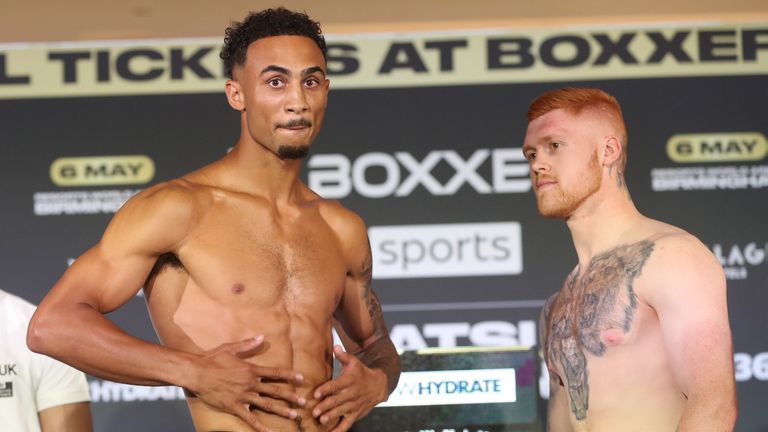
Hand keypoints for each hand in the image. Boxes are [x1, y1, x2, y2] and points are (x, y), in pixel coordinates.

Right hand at [190, 336, 305, 431]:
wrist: (197, 373)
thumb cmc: (212, 359)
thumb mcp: (231, 348)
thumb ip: (248, 345)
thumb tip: (262, 337)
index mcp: (251, 369)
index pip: (275, 372)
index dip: (289, 375)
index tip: (301, 378)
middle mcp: (250, 383)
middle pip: (275, 390)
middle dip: (291, 396)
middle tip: (303, 402)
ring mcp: (243, 396)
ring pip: (266, 405)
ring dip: (281, 410)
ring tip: (294, 416)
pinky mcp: (234, 407)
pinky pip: (249, 419)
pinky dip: (260, 426)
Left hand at [312, 345, 387, 431]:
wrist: (379, 385)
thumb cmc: (361, 372)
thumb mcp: (354, 362)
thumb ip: (343, 355)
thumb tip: (335, 346)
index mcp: (349, 380)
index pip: (336, 385)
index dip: (326, 389)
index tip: (316, 394)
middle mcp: (351, 394)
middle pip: (337, 401)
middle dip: (325, 406)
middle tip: (314, 411)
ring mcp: (354, 405)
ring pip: (341, 412)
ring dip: (331, 416)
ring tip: (321, 420)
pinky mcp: (355, 414)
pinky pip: (347, 423)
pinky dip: (339, 430)